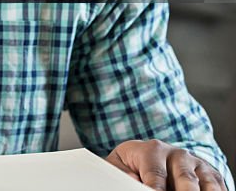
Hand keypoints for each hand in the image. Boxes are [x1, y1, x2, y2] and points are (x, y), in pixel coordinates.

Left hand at [106, 139, 225, 189]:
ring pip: (205, 183)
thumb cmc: (133, 162)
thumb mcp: (119, 162)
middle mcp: (178, 154)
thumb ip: (121, 171)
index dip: (154, 189)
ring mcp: (197, 164)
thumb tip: (133, 180)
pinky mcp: (211, 174)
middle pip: (185, 179)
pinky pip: (217, 186)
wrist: (155, 154)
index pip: (156, 174)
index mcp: (152, 149)